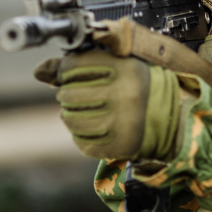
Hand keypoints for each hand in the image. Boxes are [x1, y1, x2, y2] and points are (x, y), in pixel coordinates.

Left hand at [34, 50, 181, 160]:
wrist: (173, 117)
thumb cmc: (140, 86)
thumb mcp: (116, 66)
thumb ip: (77, 65)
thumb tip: (39, 71)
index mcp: (126, 68)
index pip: (74, 65)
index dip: (65, 69)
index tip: (69, 73)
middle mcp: (125, 94)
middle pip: (68, 94)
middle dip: (67, 94)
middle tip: (78, 95)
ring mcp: (122, 122)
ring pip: (71, 120)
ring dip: (70, 116)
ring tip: (84, 112)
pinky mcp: (119, 146)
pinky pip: (82, 142)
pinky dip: (81, 136)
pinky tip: (93, 128)